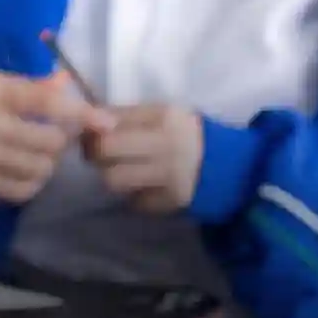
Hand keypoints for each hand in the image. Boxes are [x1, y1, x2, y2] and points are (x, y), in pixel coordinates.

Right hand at [0, 69, 114, 203]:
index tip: (105, 120)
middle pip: (49, 141)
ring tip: (37, 153)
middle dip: (62, 139)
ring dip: (47, 162)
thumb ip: (27, 85)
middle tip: (58, 134)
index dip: (82, 112)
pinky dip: (31, 182)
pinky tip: (23, 170)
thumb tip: (66, 81)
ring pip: (38, 169)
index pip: (46, 103)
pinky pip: (19, 189)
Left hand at [83, 103, 204, 213]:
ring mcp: (170, 174)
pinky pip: (134, 201)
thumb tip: (86, 121)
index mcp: (162, 116)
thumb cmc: (185, 136)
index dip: (91, 128)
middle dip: (94, 153)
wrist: (232, 167)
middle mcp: (166, 143)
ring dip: (112, 176)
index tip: (90, 134)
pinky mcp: (173, 200)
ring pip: (113, 179)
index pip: (107, 119)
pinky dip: (134, 196)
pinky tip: (144, 187)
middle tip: (99, 155)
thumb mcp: (161, 115)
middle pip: (104, 149)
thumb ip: (126, 117)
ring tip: (123, 171)